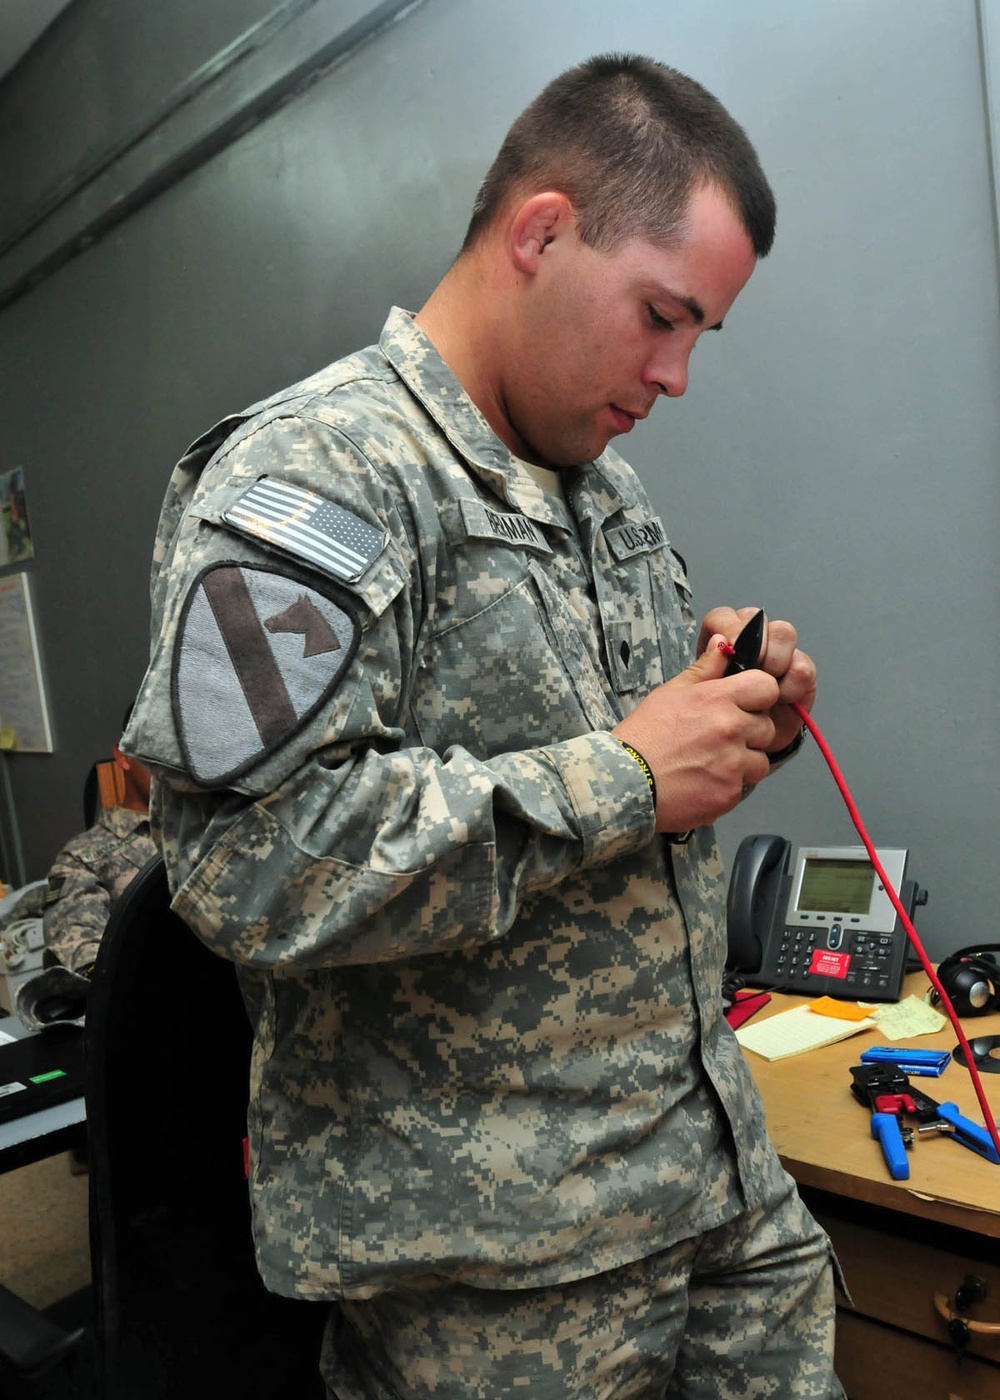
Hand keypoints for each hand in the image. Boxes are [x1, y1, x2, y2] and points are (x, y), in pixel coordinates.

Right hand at [613, 636, 778, 832]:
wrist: (623, 781)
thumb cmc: (644, 736)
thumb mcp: (669, 693)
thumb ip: (704, 669)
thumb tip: (722, 643)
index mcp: (717, 699)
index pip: (767, 687)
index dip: (758, 696)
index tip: (745, 705)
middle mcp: (730, 729)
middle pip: (767, 727)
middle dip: (750, 733)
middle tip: (720, 739)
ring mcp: (733, 763)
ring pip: (760, 761)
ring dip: (744, 762)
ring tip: (712, 763)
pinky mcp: (729, 793)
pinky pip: (743, 786)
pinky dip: (728, 785)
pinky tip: (703, 781)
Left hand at [698, 606, 816, 753]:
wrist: (731, 756)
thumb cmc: (706, 726)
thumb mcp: (693, 700)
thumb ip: (704, 670)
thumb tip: (719, 643)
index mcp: (717, 645)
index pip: (725, 618)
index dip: (731, 627)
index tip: (732, 647)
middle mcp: (748, 646)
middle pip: (759, 619)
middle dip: (759, 642)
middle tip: (755, 667)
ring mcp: (774, 658)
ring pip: (785, 635)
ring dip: (779, 659)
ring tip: (767, 686)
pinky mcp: (796, 678)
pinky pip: (804, 667)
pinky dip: (796, 681)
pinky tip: (784, 697)